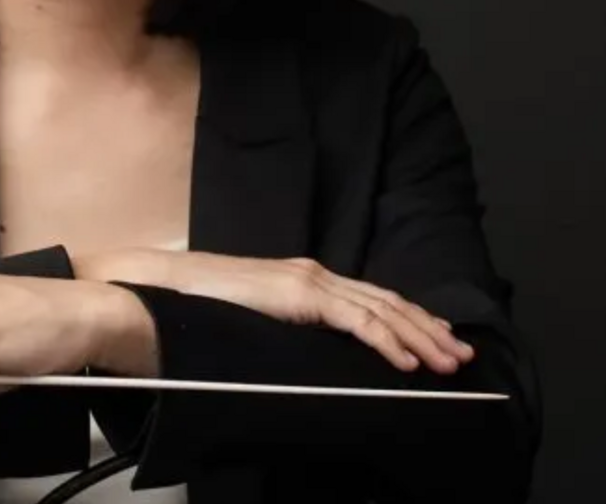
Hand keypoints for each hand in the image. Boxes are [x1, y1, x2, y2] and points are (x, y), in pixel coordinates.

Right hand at [75, 249, 473, 373]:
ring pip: (380, 310)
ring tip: (448, 360)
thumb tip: (314, 351)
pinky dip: (387, 339)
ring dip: (420, 336)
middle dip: (428, 328)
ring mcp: (310, 281)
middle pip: (386, 301)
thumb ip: (290, 324)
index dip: (409, 317)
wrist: (173, 283)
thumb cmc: (208, 302)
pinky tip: (407, 360)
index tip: (437, 336)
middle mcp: (316, 274)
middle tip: (461, 353)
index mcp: (308, 278)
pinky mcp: (300, 294)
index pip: (371, 298)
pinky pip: (355, 320)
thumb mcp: (260, 315)